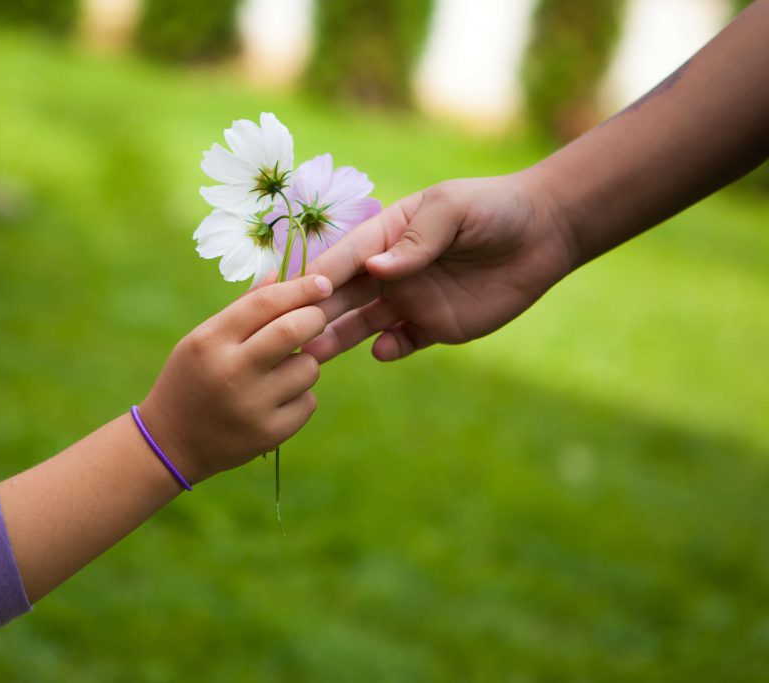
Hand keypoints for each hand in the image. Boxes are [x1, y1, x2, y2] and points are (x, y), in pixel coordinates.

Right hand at [140, 275, 332, 482]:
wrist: (170, 443)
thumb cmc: (191, 379)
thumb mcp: (203, 339)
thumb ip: (243, 308)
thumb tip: (281, 275)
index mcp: (210, 341)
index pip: (265, 303)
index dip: (300, 288)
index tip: (322, 283)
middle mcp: (231, 372)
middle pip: (293, 330)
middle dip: (315, 318)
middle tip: (317, 318)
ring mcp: (251, 406)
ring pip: (308, 368)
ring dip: (305, 362)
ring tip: (281, 370)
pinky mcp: (268, 434)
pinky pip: (308, 402)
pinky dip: (300, 396)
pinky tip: (274, 401)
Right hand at [303, 172, 578, 361]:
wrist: (544, 234)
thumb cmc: (494, 209)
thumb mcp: (452, 210)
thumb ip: (416, 240)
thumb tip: (377, 270)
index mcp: (386, 236)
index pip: (344, 258)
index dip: (319, 275)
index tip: (292, 293)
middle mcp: (390, 272)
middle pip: (344, 296)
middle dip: (317, 313)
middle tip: (289, 333)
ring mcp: (410, 300)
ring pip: (364, 324)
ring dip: (340, 337)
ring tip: (315, 354)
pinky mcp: (434, 327)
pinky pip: (402, 343)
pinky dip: (388, 349)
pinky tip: (382, 351)